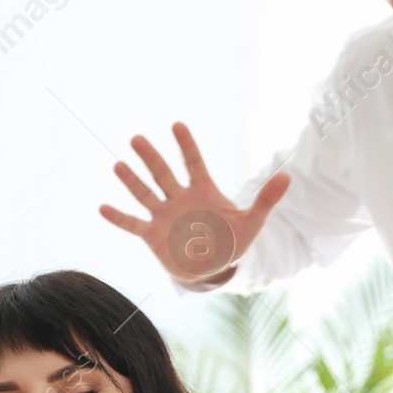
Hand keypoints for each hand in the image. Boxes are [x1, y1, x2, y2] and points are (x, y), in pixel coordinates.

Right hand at [99, 122, 291, 285]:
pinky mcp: (152, 235)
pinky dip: (119, 218)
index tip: (177, 125)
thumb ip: (266, 200)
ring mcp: (164, 215)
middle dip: (151, 158)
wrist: (213, 267)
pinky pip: (133, 224)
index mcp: (203, 191)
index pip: (194, 163)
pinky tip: (103, 208)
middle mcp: (179, 198)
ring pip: (146, 194)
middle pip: (163, 174)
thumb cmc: (231, 240)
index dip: (187, 146)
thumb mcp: (252, 222)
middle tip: (137, 139)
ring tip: (118, 165)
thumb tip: (289, 176)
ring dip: (132, 182)